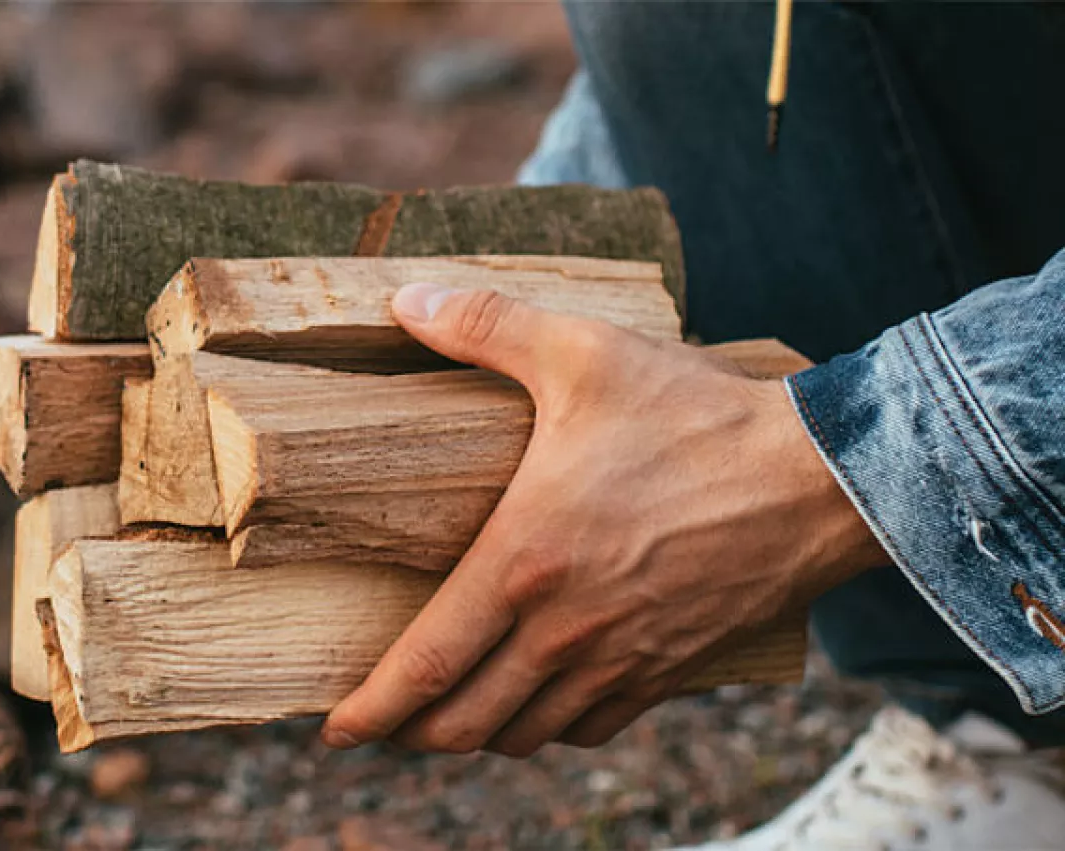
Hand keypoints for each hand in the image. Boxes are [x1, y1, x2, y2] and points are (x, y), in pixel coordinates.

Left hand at [320, 285, 885, 756]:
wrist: (820, 479)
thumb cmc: (696, 417)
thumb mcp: (582, 352)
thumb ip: (485, 327)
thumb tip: (404, 301)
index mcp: (524, 562)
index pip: (426, 663)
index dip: (373, 708)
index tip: (336, 731)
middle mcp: (564, 629)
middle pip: (465, 723)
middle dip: (415, 733)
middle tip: (387, 721)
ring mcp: (619, 659)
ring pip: (527, 735)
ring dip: (479, 735)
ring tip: (452, 716)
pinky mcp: (668, 670)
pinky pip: (592, 729)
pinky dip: (552, 728)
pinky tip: (540, 703)